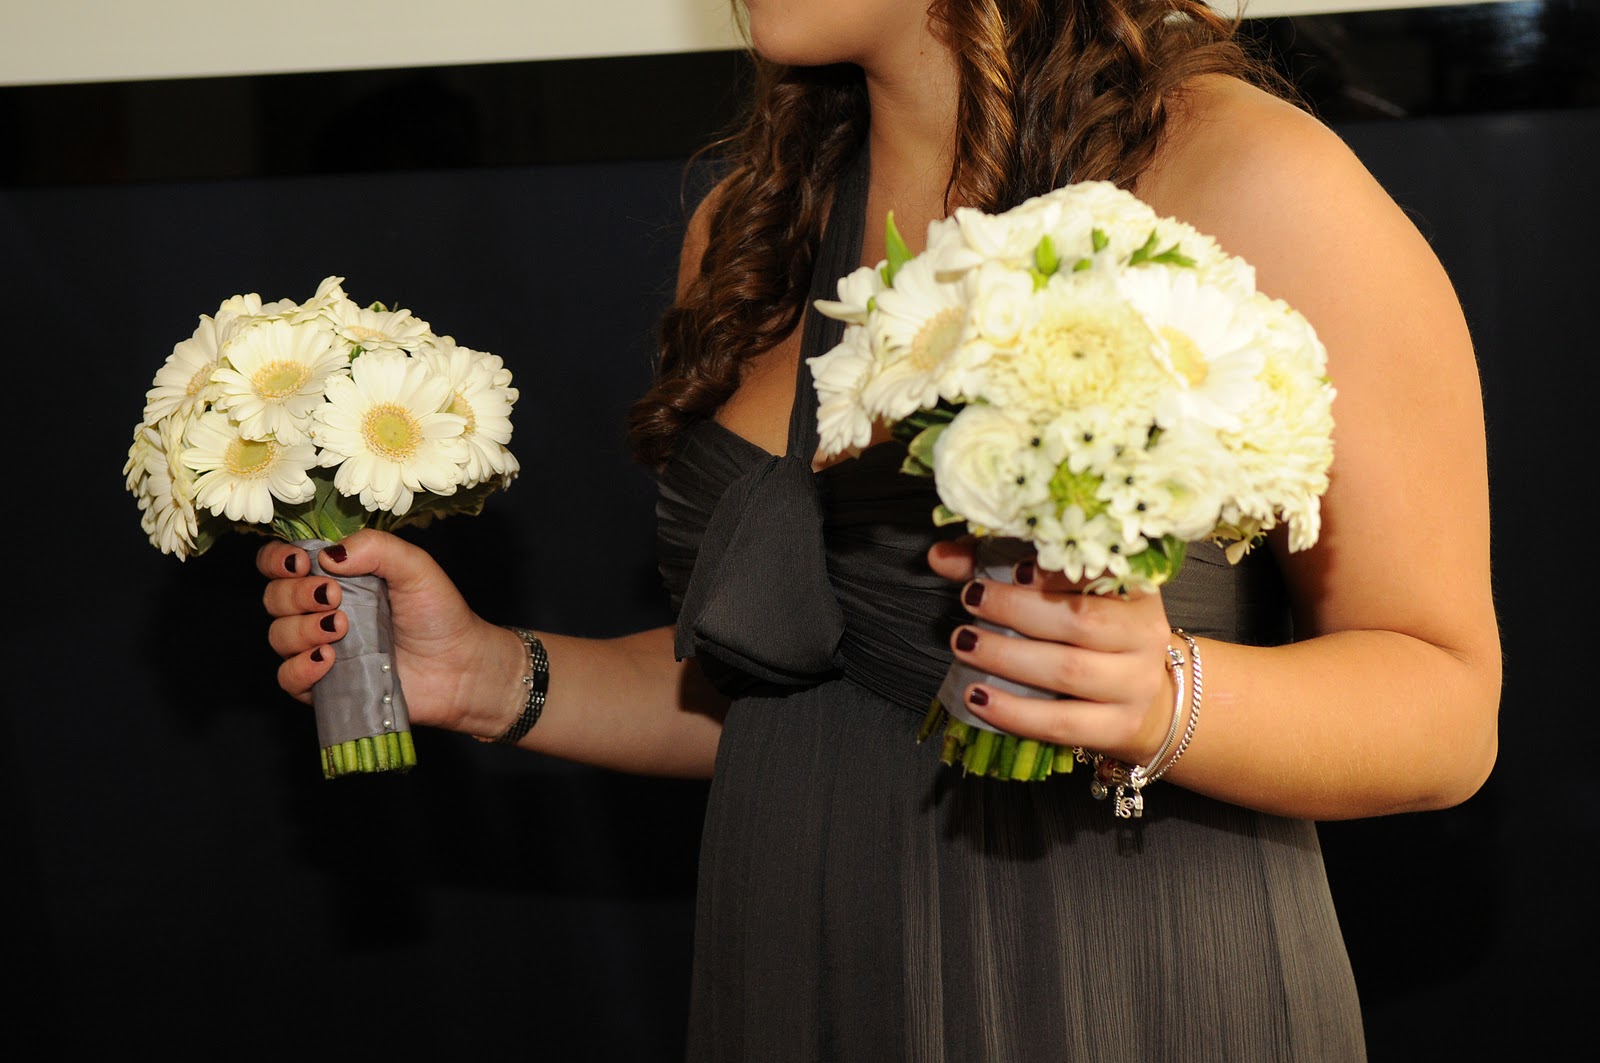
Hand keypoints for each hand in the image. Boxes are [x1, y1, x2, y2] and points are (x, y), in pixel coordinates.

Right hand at [257, 528, 513, 734]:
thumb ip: (376, 548)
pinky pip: (287, 679)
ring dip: (302, 629)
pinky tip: (328, 660)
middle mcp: (319, 611)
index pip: (281, 563)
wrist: (460, 667)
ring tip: (341, 629)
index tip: (299, 563)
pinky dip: (300, 668)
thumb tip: (328, 554)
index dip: (277, 560)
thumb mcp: (415, 567)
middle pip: (274, 598)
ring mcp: (319, 649)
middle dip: (296, 594)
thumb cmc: (438, 614)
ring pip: (278, 637)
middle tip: (335, 597)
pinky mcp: (325, 686)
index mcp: (334, 577)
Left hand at [926, 537, 1179, 765]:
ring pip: (1069, 671)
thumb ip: (1001, 567)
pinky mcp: (1119, 726)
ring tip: (964, 644)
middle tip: (970, 599)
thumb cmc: (1094, 635)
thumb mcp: (1064, 595)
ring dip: (1008, 657)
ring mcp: (1136, 684)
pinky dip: (1015, 713)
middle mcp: (1145, 633)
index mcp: (1136, 589)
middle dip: (1017, 610)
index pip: (1101, 571)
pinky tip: (978, 697)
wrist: (1147, 701)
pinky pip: (1062, 723)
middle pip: (1081, 620)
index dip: (1057, 572)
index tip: (1014, 570)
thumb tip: (941, 556)